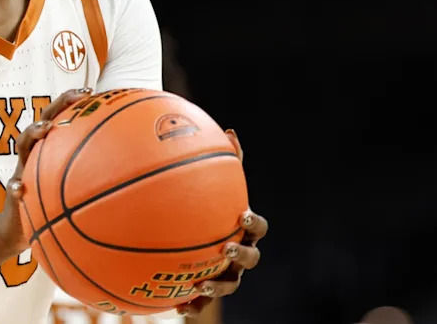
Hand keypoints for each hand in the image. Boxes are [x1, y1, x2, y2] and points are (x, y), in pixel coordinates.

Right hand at [0, 87, 93, 253]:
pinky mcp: (14, 192)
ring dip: (32, 134)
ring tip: (44, 130)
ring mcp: (22, 170)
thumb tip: (133, 173)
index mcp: (51, 150)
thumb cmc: (52, 206)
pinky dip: (15, 186)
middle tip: (75, 97)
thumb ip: (94, 178)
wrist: (21, 229)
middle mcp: (36, 154)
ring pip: (23, 146)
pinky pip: (12, 187)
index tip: (91, 92)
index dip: (72, 102)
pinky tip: (19, 188)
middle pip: (44, 121)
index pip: (61, 119)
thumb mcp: (75, 190)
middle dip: (57, 106)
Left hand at [178, 130, 268, 315]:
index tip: (242, 215)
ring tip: (202, 286)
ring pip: (230, 285)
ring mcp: (227, 274)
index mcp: (243, 229)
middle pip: (251, 259)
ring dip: (218, 287)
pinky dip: (194, 308)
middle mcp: (239, 253)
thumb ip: (224, 162)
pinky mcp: (208, 290)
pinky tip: (178, 309)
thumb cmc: (210, 206)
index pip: (258, 226)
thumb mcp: (215, 185)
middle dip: (240, 254)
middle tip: (225, 247)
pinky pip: (203, 304)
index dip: (254, 222)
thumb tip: (230, 131)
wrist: (197, 237)